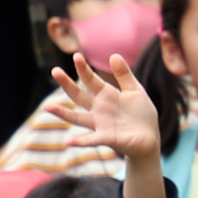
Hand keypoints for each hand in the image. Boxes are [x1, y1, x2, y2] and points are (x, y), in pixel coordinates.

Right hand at [51, 50, 160, 167]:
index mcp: (106, 95)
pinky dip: (79, 142)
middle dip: (66, 84)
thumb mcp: (135, 91)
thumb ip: (124, 75)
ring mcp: (100, 124)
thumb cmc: (141, 115)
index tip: (76, 55)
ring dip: (62, 113)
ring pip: (77, 117)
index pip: (91, 80)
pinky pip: (91, 140)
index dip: (83, 68)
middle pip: (78, 95)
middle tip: (55, 71)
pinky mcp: (107, 138)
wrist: (150, 139)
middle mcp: (98, 109)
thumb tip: (114, 55)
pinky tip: (68, 142)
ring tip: (47, 107)